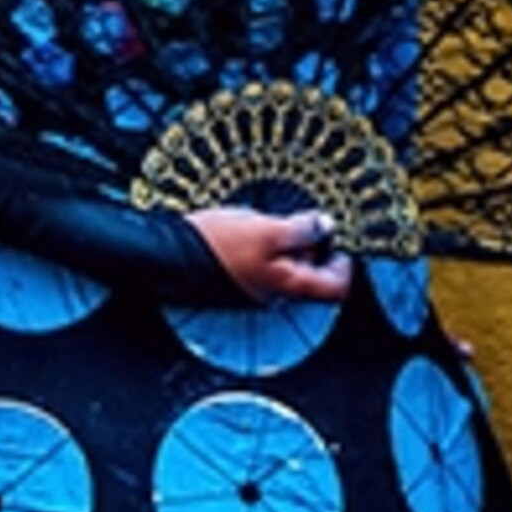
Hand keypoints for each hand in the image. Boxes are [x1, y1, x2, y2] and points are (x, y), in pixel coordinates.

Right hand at [187, 207, 353, 304]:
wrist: (167, 254)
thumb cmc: (214, 248)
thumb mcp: (267, 230)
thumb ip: (302, 230)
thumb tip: (327, 226)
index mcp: (287, 284)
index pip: (335, 287)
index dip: (345, 263)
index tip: (342, 240)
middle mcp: (274, 292)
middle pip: (311, 275)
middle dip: (313, 245)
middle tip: (306, 220)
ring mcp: (254, 286)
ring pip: (285, 266)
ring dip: (287, 242)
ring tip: (273, 219)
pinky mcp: (237, 276)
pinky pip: (263, 261)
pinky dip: (265, 243)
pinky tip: (251, 226)